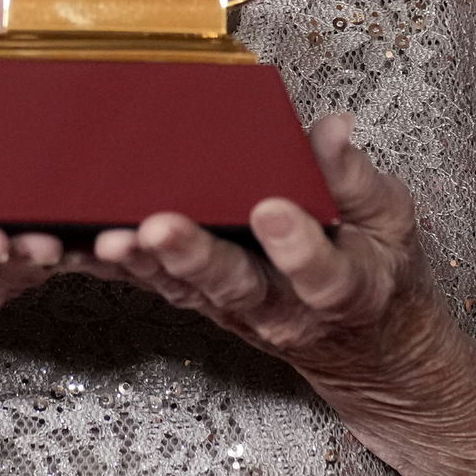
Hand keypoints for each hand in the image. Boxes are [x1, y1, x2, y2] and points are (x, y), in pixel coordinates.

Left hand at [91, 112, 444, 393]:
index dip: (296, 245)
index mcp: (344, 287)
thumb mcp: (391, 223)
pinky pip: (161, 288)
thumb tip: (333, 127)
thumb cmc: (378, 271)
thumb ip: (356, 179)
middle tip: (160, 227)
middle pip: (238, 286)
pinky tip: (85, 250)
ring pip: (189, 290)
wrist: (367, 348)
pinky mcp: (206, 305)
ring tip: (112, 240)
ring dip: (147, 266)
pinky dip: (122, 271)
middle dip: (195, 257)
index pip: (322, 273)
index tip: (272, 208)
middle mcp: (285, 309)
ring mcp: (240, 313)